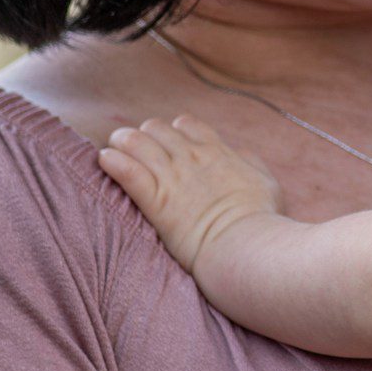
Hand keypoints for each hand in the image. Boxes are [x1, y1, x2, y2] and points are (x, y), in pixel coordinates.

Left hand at [99, 116, 282, 272]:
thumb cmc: (262, 220)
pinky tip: (104, 160)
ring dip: (122, 142)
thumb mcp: (267, 183)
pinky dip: (112, 162)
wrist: (247, 245)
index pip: (186, 124)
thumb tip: (239, 153)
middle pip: (156, 128)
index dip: (173, 130)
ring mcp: (172, 178)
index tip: (168, 143)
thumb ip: (250, 162)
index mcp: (216, 152)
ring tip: (112, 148)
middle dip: (144, 135)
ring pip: (136, 142)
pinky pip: (127, 171)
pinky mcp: (156, 202)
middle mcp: (191, 158)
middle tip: (135, 149)